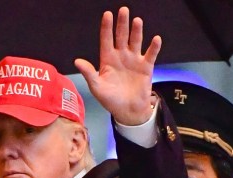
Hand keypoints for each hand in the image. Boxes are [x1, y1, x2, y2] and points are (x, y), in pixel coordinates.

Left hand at [74, 7, 160, 125]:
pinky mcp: (146, 67)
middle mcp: (121, 56)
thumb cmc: (110, 100)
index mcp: (107, 59)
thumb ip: (89, 73)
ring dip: (136, 31)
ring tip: (137, 21)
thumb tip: (77, 61)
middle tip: (123, 10)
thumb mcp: (97, 87)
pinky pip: (150, 54)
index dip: (107, 27)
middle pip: (121, 36)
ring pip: (135, 41)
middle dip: (122, 23)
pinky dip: (153, 47)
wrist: (128, 111)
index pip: (106, 39)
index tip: (107, 14)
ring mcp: (134, 60)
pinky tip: (155, 39)